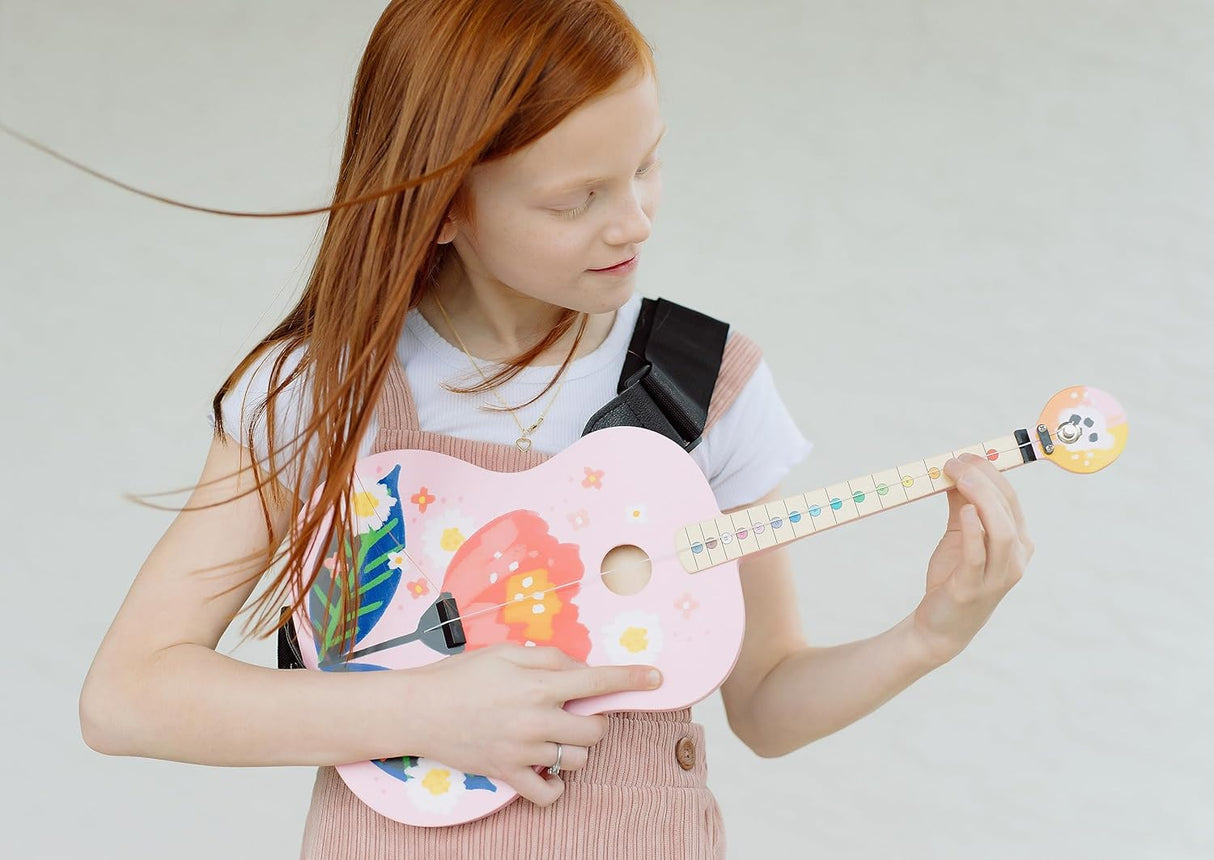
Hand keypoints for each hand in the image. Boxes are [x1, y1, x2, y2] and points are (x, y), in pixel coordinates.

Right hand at [408, 643, 661, 806]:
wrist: (417, 710)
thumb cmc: (461, 675)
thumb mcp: (505, 652)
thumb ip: (548, 657)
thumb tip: (580, 668)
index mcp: (537, 684)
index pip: (597, 681)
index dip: (632, 677)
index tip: (656, 677)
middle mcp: (535, 720)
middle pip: (595, 730)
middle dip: (593, 719)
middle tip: (572, 711)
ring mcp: (522, 751)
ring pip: (577, 761)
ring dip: (574, 748)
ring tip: (552, 736)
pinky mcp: (507, 775)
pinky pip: (548, 794)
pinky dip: (554, 784)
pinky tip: (547, 768)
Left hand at [912, 453, 1034, 665]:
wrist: (940, 624)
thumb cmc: (954, 575)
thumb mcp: (959, 533)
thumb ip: (961, 503)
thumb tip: (956, 469)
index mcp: (1017, 541)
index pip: (1010, 498)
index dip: (989, 472)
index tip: (964, 456)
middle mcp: (1016, 558)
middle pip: (1007, 509)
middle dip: (984, 479)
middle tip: (956, 462)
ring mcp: (998, 575)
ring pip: (1002, 532)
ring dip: (982, 499)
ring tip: (961, 477)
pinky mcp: (973, 589)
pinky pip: (979, 556)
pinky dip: (974, 532)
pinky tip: (964, 512)